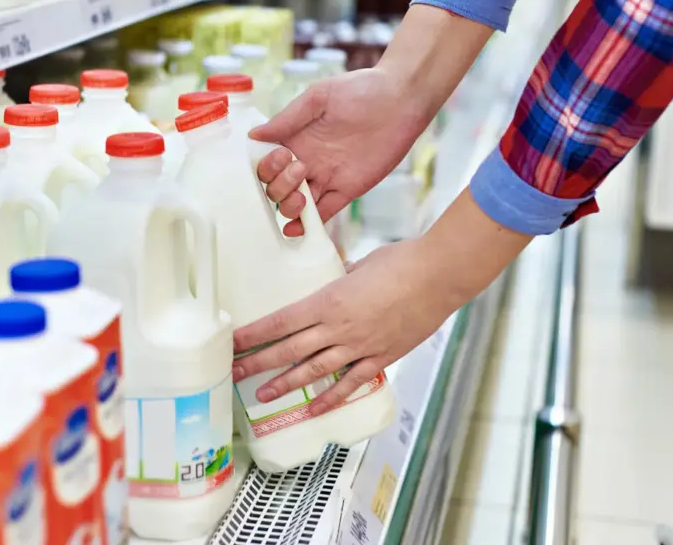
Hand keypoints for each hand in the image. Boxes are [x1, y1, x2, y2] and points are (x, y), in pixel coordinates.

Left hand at [231, 239, 456, 413]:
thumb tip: (334, 279)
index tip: (235, 343)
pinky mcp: (381, 357)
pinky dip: (332, 398)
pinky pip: (351, 383)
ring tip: (263, 394)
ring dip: (286, 384)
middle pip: (289, 350)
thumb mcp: (360, 265)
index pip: (281, 322)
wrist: (438, 277)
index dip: (254, 335)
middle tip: (234, 372)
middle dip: (258, 363)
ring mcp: (359, 346)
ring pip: (314, 371)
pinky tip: (315, 409)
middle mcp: (339, 328)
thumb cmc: (402, 263)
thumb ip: (341, 277)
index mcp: (329, 301)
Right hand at [250, 67, 432, 235]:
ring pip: (297, 204)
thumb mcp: (318, 97)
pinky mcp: (348, 190)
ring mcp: (327, 177)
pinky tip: (296, 228)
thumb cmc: (360, 89)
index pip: (269, 163)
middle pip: (278, 188)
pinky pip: (324, 212)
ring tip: (301, 195)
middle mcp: (308, 160)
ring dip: (290, 206)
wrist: (400, 99)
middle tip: (299, 167)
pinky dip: (309, 224)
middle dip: (279, 186)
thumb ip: (287, 119)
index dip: (268, 167)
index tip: (281, 155)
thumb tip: (254, 135)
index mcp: (296, 139)